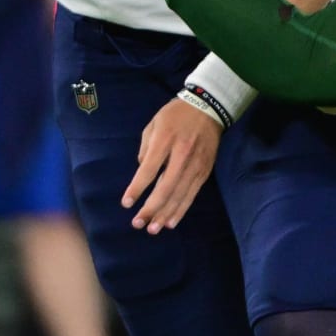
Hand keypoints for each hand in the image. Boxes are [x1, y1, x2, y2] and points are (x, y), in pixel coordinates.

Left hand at [122, 97, 221, 233]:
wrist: (209, 106)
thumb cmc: (176, 114)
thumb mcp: (154, 124)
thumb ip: (145, 148)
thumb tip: (142, 171)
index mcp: (166, 140)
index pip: (149, 170)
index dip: (137, 188)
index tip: (126, 203)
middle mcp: (182, 154)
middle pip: (165, 187)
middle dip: (151, 208)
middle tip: (137, 223)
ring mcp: (196, 163)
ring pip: (180, 194)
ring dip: (165, 214)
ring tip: (153, 229)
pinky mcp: (205, 169)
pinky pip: (192, 193)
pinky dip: (182, 209)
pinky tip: (172, 221)